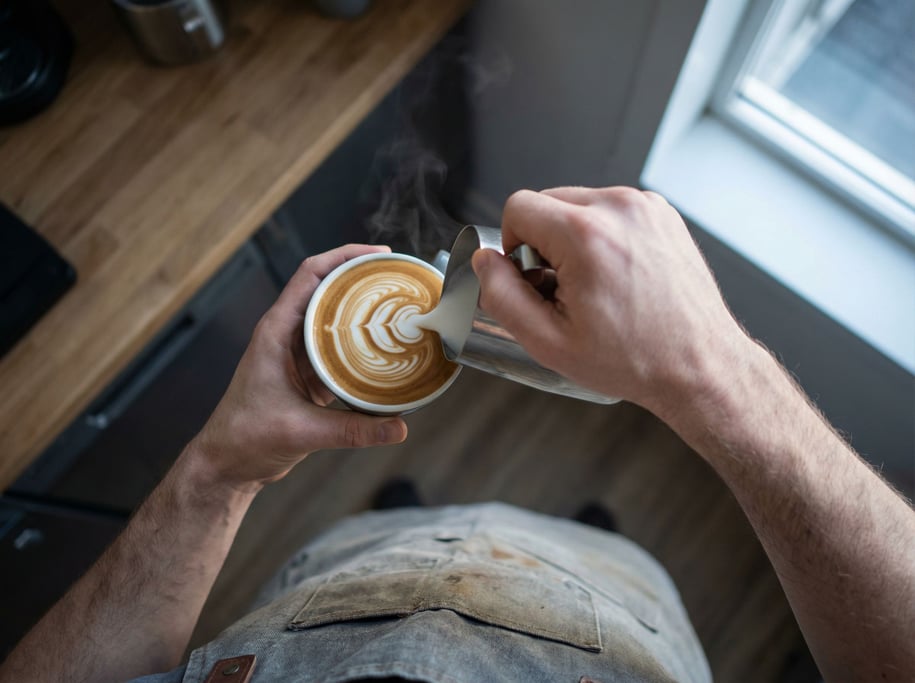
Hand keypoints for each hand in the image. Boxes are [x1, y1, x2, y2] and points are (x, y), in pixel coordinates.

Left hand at [192, 244, 407, 490]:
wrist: (226, 464)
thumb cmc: (244, 439)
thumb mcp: (301, 432)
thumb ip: (352, 430)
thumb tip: (398, 428)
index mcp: (276, 332)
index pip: (311, 275)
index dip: (344, 257)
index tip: (379, 255)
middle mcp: (286, 335)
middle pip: (327, 289)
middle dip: (362, 278)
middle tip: (398, 278)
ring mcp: (297, 354)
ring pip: (334, 317)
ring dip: (363, 309)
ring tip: (398, 306)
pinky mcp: (308, 375)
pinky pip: (338, 348)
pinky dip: (361, 343)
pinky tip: (386, 348)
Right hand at [472, 187, 749, 413]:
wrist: (698, 364)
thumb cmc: (634, 359)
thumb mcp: (548, 342)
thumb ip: (502, 296)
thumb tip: (485, 262)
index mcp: (587, 236)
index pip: (518, 206)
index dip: (512, 246)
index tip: (533, 277)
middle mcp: (619, 209)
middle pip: (547, 201)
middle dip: (543, 242)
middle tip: (565, 289)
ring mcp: (645, 207)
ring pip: (577, 204)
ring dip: (572, 238)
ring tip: (595, 285)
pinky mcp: (660, 213)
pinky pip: (609, 210)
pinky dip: (601, 235)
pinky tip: (616, 275)